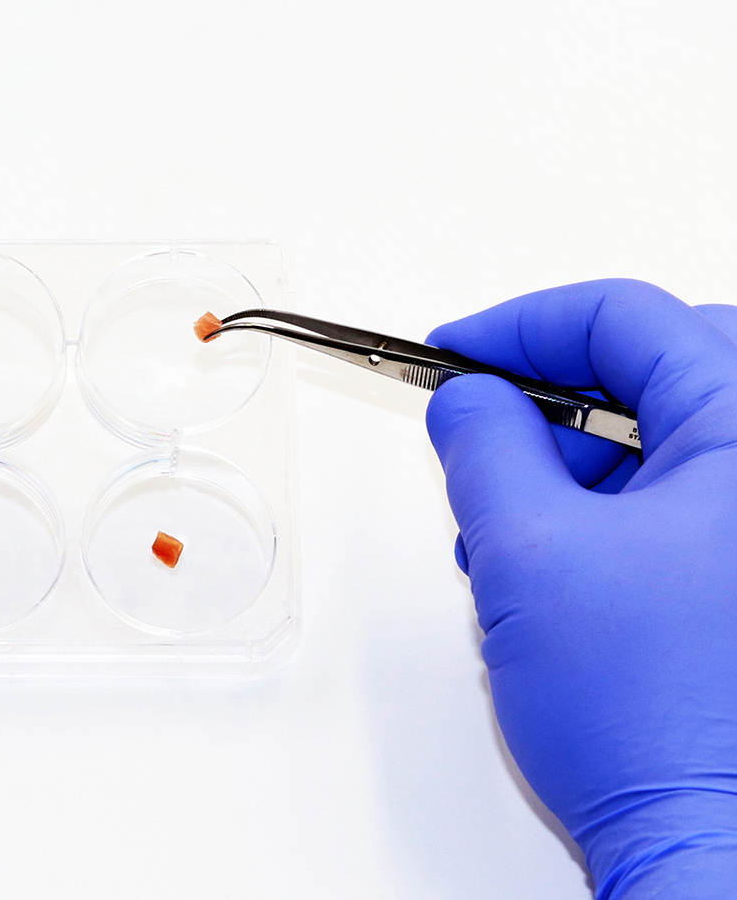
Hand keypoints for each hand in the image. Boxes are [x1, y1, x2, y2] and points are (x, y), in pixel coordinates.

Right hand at [425, 279, 736, 897]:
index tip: (453, 355)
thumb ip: (482, 445)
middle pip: (655, 369)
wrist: (705, 839)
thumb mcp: (526, 551)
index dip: (520, 327)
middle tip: (482, 436)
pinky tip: (549, 569)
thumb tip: (466, 399)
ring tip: (506, 536)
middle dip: (551, 401)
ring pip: (660, 442)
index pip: (628, 318)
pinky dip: (601, 514)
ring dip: (570, 468)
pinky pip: (673, 503)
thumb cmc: (651, 717)